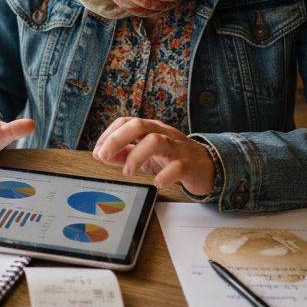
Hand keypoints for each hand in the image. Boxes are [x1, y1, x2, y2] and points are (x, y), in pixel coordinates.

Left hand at [91, 117, 214, 195]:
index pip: (126, 122)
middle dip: (117, 140)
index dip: (109, 135)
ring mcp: (177, 147)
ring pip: (156, 141)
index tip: (98, 151)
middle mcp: (163, 133)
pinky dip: (164, 176)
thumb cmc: (172, 158)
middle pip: (138, 125)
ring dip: (136, 156)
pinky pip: (177, 166)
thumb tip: (100, 154)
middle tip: (104, 157)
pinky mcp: (189, 164)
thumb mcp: (145, 155)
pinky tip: (156, 183)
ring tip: (128, 172)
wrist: (207, 167)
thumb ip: (123, 154)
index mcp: (151, 128)